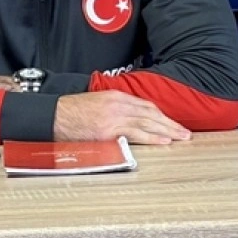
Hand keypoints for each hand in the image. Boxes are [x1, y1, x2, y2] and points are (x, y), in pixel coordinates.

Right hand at [53, 91, 190, 144]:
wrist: (53, 115)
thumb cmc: (71, 112)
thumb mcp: (96, 103)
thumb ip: (114, 109)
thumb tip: (129, 119)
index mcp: (116, 96)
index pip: (146, 106)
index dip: (161, 116)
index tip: (171, 123)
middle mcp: (118, 104)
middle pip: (151, 113)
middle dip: (170, 123)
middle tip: (185, 132)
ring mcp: (114, 117)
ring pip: (148, 123)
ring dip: (167, 130)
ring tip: (181, 137)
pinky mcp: (109, 130)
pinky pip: (135, 133)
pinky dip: (152, 137)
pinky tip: (164, 141)